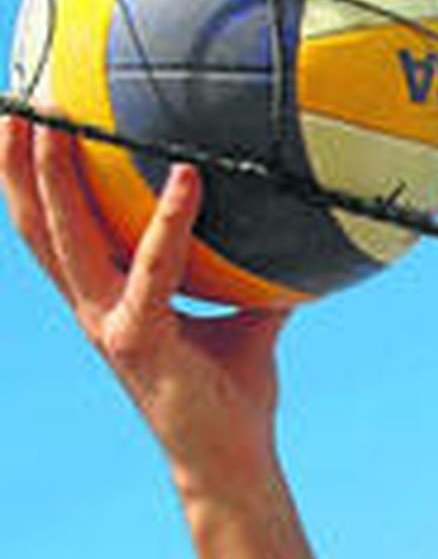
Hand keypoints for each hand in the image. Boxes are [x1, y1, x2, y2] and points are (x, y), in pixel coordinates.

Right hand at [1, 117, 290, 492]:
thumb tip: (290, 230)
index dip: (31, 178)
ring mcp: (110, 324)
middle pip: (37, 223)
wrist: (232, 461)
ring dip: (56, 177)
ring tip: (58, 121)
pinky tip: (188, 177)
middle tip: (20, 97)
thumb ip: (253, 276)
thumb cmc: (235, 395)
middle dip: (17, 160)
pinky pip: (155, 269)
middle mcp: (95, 308)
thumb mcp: (247, 320)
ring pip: (67, 238)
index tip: (27, 122)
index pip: (55, 228)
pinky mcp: (141, 342)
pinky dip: (171, 222)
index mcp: (108, 299)